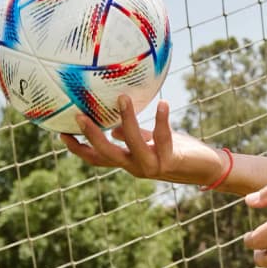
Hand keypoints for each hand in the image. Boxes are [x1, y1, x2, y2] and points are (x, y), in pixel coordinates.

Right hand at [60, 96, 226, 186]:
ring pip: (134, 145)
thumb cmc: (177, 152)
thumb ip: (134, 135)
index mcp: (128, 161)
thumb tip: (114, 126)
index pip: (96, 158)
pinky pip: (163, 139)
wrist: (206, 169)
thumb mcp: (151, 142)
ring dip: (127, 121)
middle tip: (79, 115)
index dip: (78, 149)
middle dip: (92, 136)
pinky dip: (162, 120)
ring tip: (122, 97)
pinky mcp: (171, 161)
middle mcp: (136, 167)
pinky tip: (162, 104)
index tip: (59, 133)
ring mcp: (152, 166)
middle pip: (107, 155)